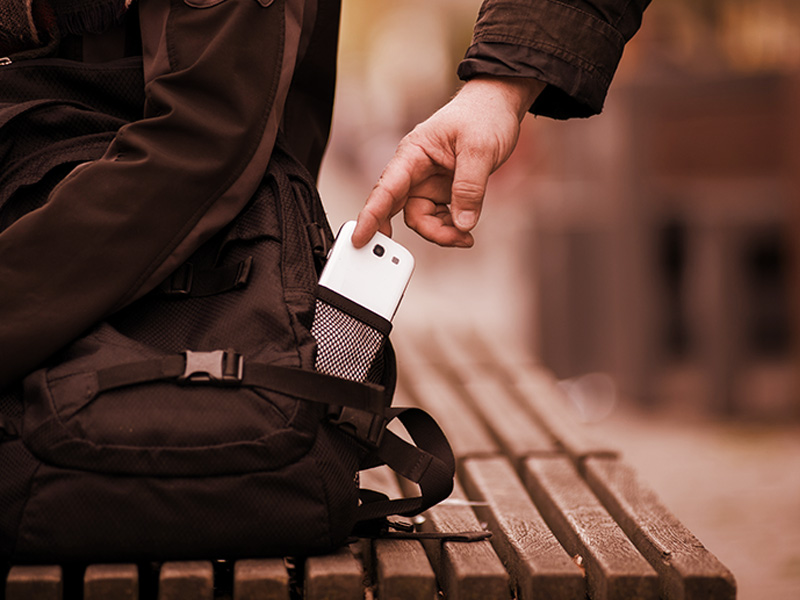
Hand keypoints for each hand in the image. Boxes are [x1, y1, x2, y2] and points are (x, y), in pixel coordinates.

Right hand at [352, 76, 543, 247]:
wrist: (500, 104)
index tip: (359, 238)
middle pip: (401, 210)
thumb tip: (462, 223)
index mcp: (413, 153)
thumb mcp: (480, 149)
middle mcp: (415, 170)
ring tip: (466, 234)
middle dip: (422, 230)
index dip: (370, 216)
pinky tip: (465, 227)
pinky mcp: (442, 190)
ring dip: (442, 231)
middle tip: (447, 240)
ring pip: (423, 218)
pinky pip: (438, 218)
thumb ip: (469, 187)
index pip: (386, 188)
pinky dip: (451, 227)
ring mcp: (428, 182)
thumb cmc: (484, 114)